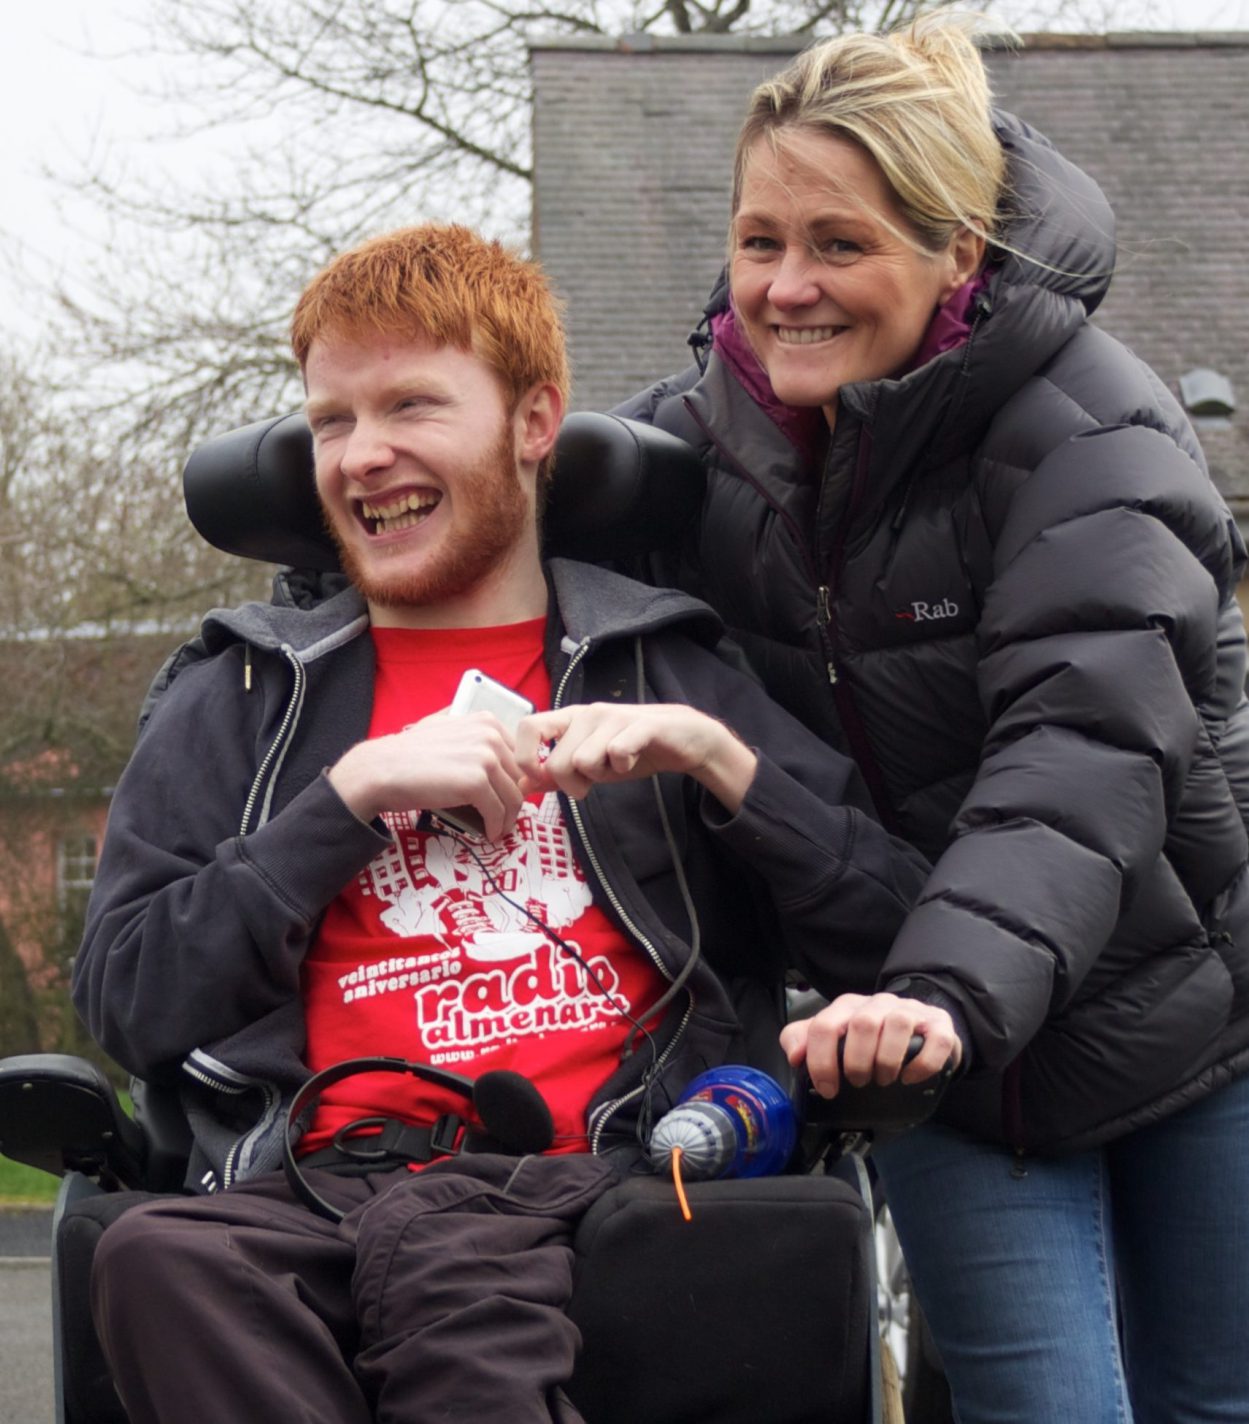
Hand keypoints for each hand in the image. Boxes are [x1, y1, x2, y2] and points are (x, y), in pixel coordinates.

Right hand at [328, 710, 525, 841]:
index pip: (518, 757)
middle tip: (503, 818)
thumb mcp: (443, 725)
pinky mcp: (476, 783)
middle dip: (513, 801)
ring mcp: (485, 758)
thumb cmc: (409, 754)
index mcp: (487, 721)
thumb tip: (494, 749)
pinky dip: (496, 827)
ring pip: (514, 797)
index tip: (506, 798)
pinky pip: (498, 812)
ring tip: (497, 829)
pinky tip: (490, 834)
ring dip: (507, 818)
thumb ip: (470, 731)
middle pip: (519, 778)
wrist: (382, 769)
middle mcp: (490, 735)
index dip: (514, 780)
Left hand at [514, 703, 757, 812]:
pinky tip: (633, 761)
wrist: (682, 738)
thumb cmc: (632, 751)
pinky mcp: (641, 726)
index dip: (525, 759)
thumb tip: (521, 787)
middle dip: (574, 784)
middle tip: (594, 782)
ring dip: (602, 775)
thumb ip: (555, 775)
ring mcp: (614, 717)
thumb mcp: (589, 766)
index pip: (528, 727)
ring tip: (617, 767)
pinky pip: (617, 752)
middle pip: (559, 761)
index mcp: (571, 719)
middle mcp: (588, 713)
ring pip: (584, 761)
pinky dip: (623, 766)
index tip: (542, 780)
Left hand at [780, 992, 961, 1098]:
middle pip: (863, 1024)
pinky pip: (936, 1040)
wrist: (918, 1029)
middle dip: (857, 1061)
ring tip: (884, 1080)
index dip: (821, 1061)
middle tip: (858, 1082)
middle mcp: (878, 1004)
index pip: (824, 1026)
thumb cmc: (870, 1037)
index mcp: (848, 1007)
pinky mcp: (939, 1025)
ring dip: (887, 1060)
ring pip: (897, 1025)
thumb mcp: (834, 1036)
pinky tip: (910, 1078)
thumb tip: (795, 1056)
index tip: (827, 1088)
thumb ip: (804, 1040)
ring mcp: (911, 1011)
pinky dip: (922, 1064)